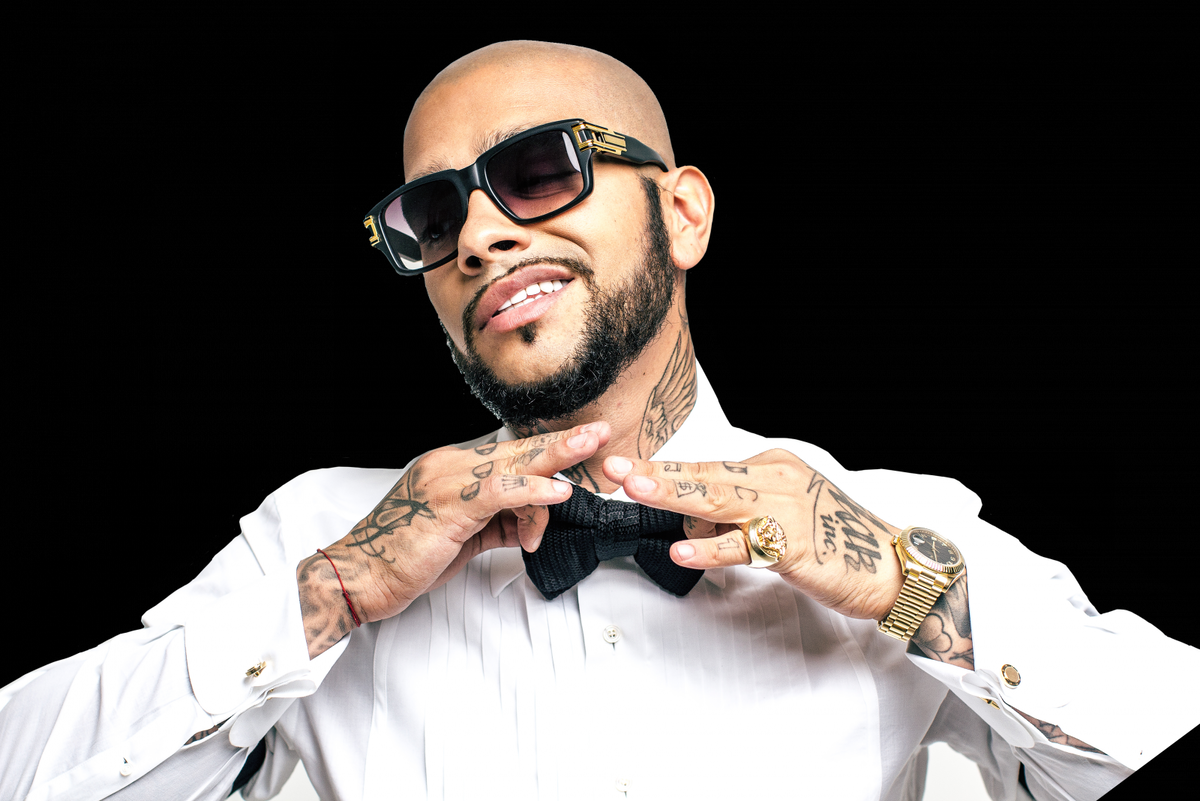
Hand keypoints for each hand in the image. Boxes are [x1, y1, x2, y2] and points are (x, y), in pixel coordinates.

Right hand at [298, 422, 608, 655]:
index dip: (548, 454)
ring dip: (556, 458)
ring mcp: (447, 480)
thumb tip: (532, 526)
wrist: (360, 576)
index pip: (510, 458)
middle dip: (561, 443)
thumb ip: (497, 526)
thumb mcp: (462, 540)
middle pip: (517, 451)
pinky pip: (499, 491)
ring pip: (513, 464)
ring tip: (590, 451)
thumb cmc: (405, 559)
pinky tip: (558, 491)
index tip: (581, 448)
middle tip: (600, 432)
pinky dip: (532, 490)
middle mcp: (450, 466)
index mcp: (452, 469)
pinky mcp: (448, 503)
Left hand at [603, 448, 903, 620]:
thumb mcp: (781, 515)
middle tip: (614, 468)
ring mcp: (785, 510)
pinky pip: (743, 546)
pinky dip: (710, 549)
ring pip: (717, 501)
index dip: (664, 470)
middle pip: (704, 475)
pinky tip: (681, 551)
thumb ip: (737, 514)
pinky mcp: (793, 545)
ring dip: (671, 495)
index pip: (707, 467)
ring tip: (633, 491)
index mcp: (772, 467)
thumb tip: (690, 523)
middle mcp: (777, 479)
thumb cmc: (836, 543)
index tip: (625, 467)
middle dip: (655, 473)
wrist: (891, 567)